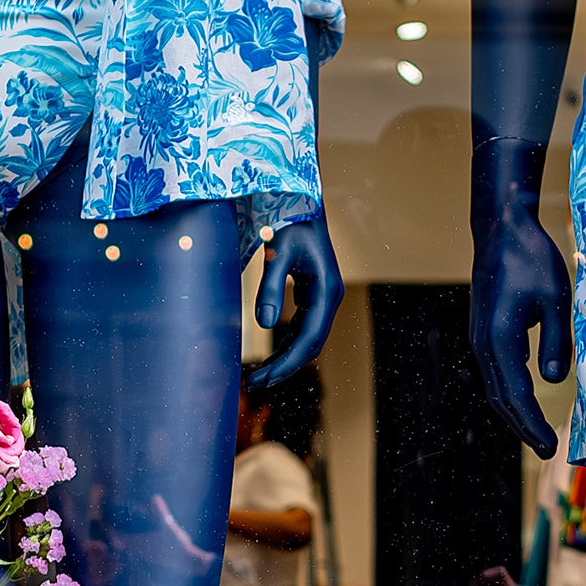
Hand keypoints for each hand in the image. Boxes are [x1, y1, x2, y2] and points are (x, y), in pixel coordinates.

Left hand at [247, 211, 342, 387]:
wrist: (300, 200)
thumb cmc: (288, 221)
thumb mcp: (277, 252)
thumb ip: (271, 287)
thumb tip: (264, 325)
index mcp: (327, 291)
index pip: (309, 338)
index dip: (287, 363)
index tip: (264, 378)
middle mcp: (329, 298)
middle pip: (310, 345)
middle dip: (284, 367)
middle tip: (255, 384)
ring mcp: (323, 298)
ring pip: (307, 339)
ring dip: (285, 358)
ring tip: (259, 375)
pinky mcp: (313, 295)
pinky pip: (302, 327)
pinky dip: (286, 343)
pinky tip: (270, 354)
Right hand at [470, 140, 571, 455]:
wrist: (500, 230)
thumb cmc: (531, 258)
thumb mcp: (555, 297)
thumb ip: (556, 340)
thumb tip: (553, 379)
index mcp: (500, 338)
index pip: (516, 394)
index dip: (533, 424)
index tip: (550, 447)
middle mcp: (483, 345)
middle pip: (501, 399)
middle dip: (524, 427)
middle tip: (547, 450)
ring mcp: (480, 340)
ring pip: (496, 389)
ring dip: (515, 414)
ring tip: (537, 433)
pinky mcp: (484, 334)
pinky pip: (496, 374)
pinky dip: (510, 394)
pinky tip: (526, 401)